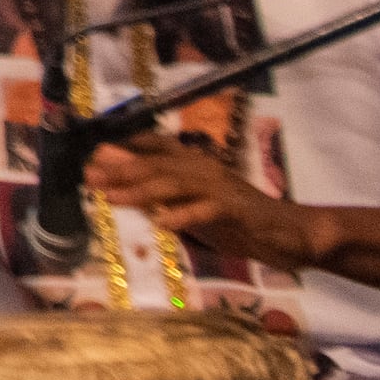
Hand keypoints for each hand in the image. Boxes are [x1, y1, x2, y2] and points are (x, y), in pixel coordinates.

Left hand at [87, 129, 315, 269]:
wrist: (291, 234)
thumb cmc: (238, 221)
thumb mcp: (192, 209)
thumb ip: (159, 196)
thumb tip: (118, 185)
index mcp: (193, 164)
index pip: (152, 145)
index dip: (120, 147)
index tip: (88, 155)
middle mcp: (203, 168)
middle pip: (156, 164)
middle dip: (119, 168)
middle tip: (88, 176)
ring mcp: (220, 187)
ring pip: (175, 183)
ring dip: (141, 189)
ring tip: (112, 197)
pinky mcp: (236, 210)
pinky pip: (205, 210)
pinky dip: (183, 216)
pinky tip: (162, 224)